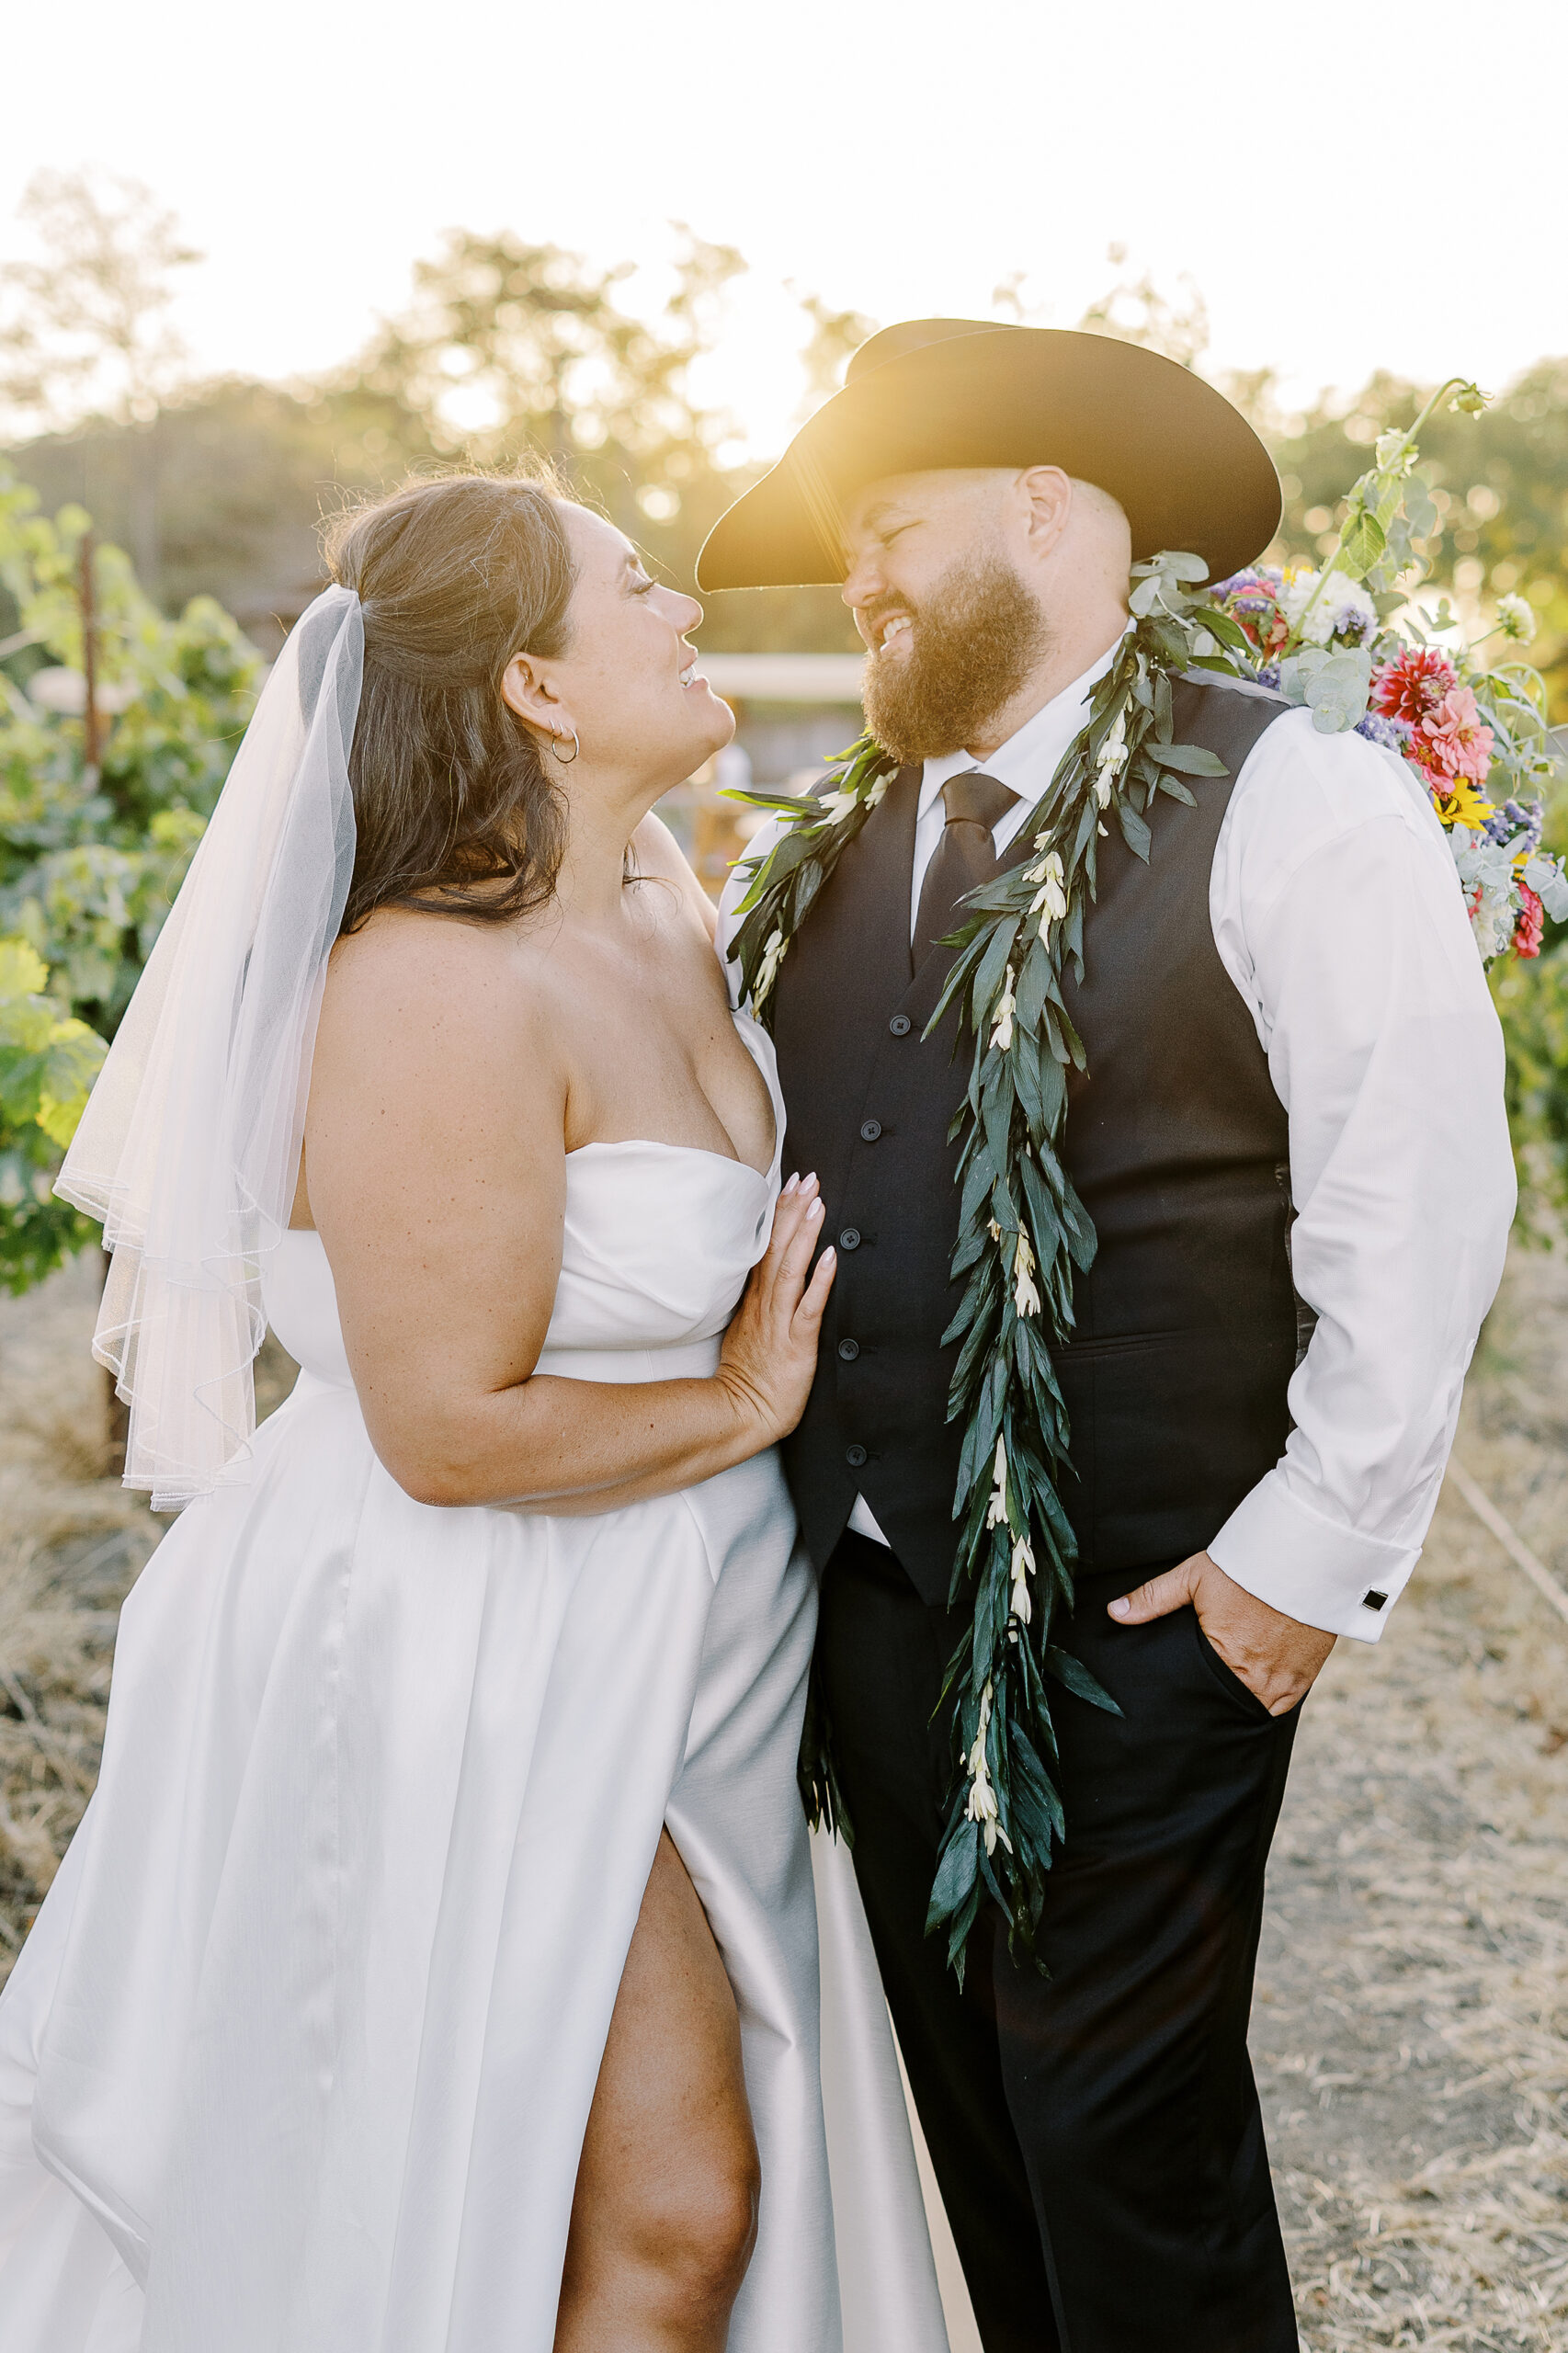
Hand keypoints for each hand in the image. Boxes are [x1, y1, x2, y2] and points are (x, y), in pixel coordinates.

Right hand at [716, 1174, 836, 1447]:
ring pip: (791, 1268)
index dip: (777, 1213)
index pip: (764, 1245)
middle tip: (807, 1177)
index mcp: (753, 1299)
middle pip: (776, 1247)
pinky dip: (819, 1279)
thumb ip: (758, 1302)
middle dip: (792, 1210)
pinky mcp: (796, 1341)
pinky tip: (830, 1255)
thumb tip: (768, 1278)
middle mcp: (764, 1303)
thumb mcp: (746, 1330)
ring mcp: (779, 1320)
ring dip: (804, 1233)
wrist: (742, 1413)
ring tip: (817, 1203)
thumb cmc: (749, 1376)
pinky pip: (808, 1305)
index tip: (788, 1183)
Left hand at [1108, 1550, 1335, 1715]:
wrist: (1305, 1558)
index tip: (1184, 1693)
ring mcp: (1285, 1681)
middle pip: (1229, 1706)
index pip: (1200, 1692)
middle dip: (1216, 1703)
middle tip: (1204, 1697)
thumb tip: (1114, 1613)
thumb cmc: (1246, 1566)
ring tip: (1228, 1698)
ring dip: (1243, 1704)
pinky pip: (1284, 1704)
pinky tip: (1256, 1693)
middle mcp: (1256, 1679)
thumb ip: (1153, 1598)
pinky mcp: (1307, 1676)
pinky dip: (1270, 1701)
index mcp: (1225, 1659)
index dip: (1191, 1694)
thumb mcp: (1193, 1577)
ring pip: (1257, 1709)